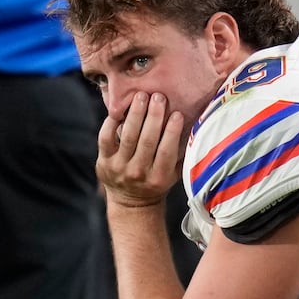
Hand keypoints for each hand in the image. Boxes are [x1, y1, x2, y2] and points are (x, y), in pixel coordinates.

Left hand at [97, 91, 184, 208]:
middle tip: (159, 96)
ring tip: (141, 95)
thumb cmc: (158, 181)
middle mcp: (138, 173)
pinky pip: (106, 138)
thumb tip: (195, 124)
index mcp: (159, 177)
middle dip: (154, 117)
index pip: (166, 152)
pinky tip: (120, 109)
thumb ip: (182, 153)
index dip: (172, 132)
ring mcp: (119, 168)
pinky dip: (111, 122)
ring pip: (128, 137)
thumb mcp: (174, 173)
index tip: (178, 113)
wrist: (131, 202)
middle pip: (147, 141)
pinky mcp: (104, 161)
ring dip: (135, 114)